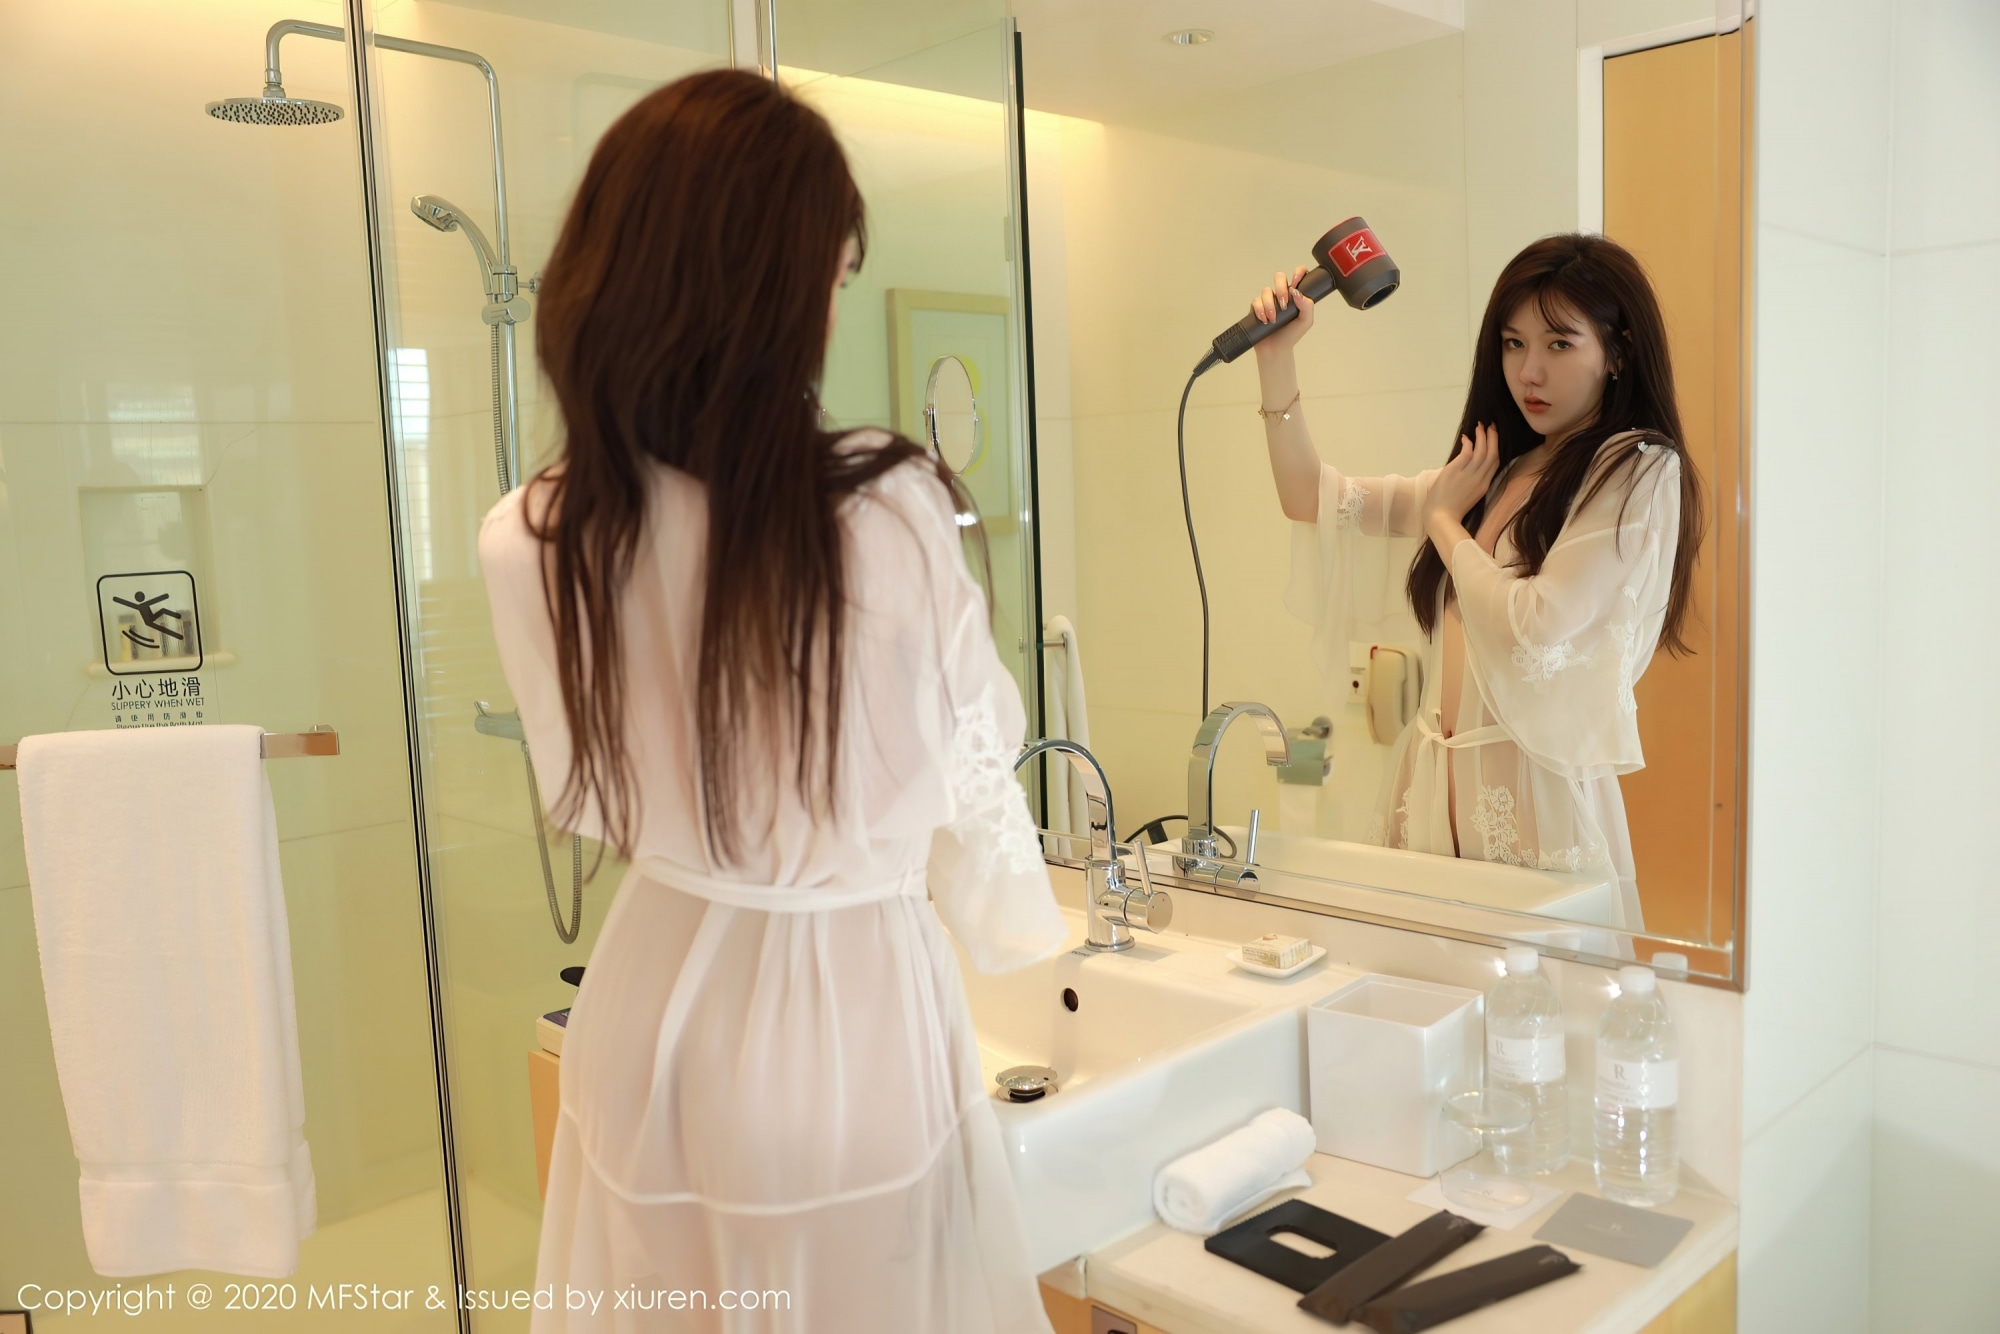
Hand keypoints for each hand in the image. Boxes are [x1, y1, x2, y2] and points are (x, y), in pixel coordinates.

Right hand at [1251, 264, 1315, 358]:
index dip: (1298, 273)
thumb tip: (1297, 292)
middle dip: (1280, 288)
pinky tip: (1264, 320)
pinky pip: (1256, 301)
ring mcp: (1268, 300)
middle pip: (1279, 277)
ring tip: (1273, 319)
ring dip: (1270, 305)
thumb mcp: (1306, 322)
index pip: (1298, 275)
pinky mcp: (1257, 307)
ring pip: (1266, 291)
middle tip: (1284, 304)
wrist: (1276, 349)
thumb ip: (1307, 306)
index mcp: (1295, 295)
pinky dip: (1260, 310)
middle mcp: (1281, 294)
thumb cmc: (1291, 335)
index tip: (1296, 283)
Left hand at [1423, 423, 1500, 542]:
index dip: (1495, 448)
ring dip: (1482, 437)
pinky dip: (1468, 443)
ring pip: (1482, 451)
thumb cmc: (1451, 509)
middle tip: (1491, 426)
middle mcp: (1480, 479)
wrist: (1441, 518)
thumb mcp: (1468, 494)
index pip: (1495, 463)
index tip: (1494, 437)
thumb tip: (1470, 461)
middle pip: (1492, 454)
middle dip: (1493, 438)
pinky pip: (1467, 453)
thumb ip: (1471, 479)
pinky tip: (1466, 438)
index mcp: (1484, 485)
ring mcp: (1468, 475)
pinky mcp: (1455, 472)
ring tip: (1480, 426)